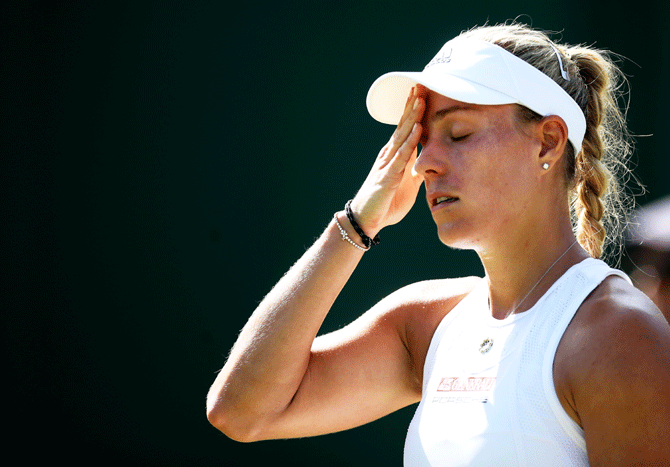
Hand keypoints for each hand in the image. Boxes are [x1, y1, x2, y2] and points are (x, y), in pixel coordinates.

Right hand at [350, 86, 424, 236]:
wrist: (366, 219)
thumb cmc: (386, 203)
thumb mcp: (407, 186)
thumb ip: (415, 172)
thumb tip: (428, 163)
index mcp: (394, 156)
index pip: (406, 129)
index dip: (414, 112)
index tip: (423, 93)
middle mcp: (389, 155)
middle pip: (403, 126)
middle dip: (412, 106)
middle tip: (421, 84)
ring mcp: (388, 163)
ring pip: (402, 135)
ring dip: (412, 117)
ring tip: (421, 99)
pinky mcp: (388, 176)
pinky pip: (401, 155)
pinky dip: (411, 140)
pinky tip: (418, 128)